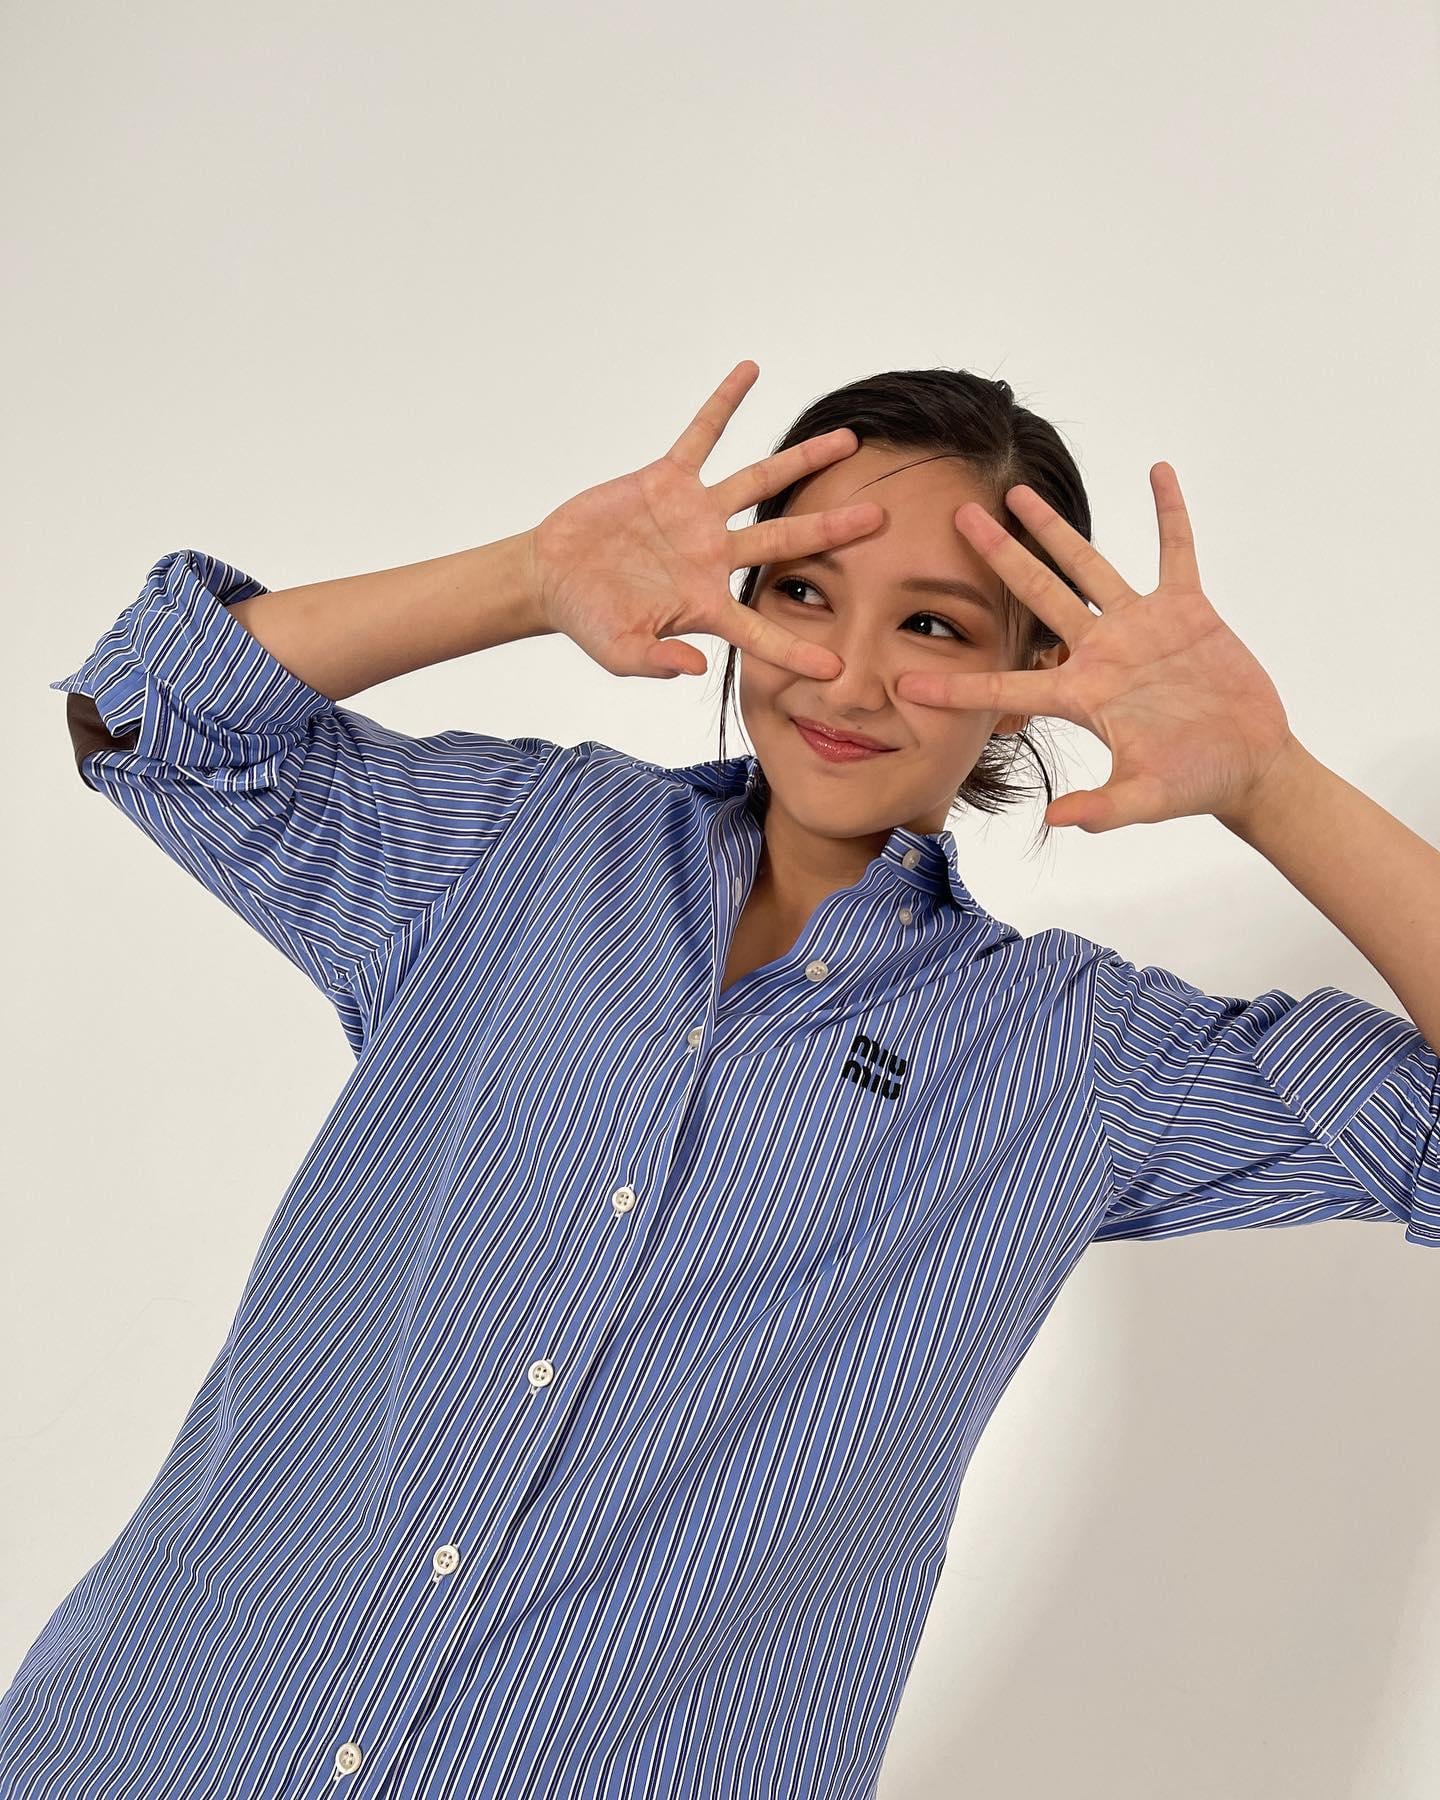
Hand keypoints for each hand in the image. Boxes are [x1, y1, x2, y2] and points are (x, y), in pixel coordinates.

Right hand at [526, 360, 884, 680]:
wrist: (554, 577)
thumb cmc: (589, 620)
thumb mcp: (621, 652)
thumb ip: (657, 661)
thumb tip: (696, 667)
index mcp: (707, 604)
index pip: (760, 630)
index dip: (795, 648)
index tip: (835, 665)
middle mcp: (713, 555)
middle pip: (785, 540)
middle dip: (833, 530)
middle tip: (880, 518)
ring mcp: (695, 514)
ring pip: (760, 481)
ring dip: (803, 461)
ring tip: (848, 440)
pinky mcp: (666, 480)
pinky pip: (701, 434)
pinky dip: (724, 404)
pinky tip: (750, 371)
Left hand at [893, 465, 1296, 832]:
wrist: (1247, 765)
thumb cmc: (1195, 784)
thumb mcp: (1148, 797)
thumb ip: (1104, 808)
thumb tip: (1056, 819)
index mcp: (1081, 695)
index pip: (1006, 685)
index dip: (955, 686)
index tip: (903, 681)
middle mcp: (1100, 652)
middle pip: (1036, 594)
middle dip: (997, 557)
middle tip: (957, 517)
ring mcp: (1140, 626)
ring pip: (1088, 565)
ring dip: (1056, 527)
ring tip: (1019, 490)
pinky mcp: (1187, 610)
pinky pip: (1176, 550)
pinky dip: (1169, 512)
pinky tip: (1157, 471)